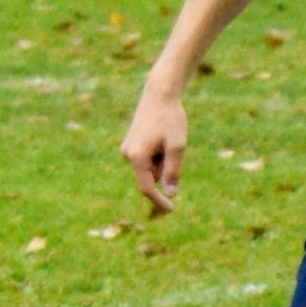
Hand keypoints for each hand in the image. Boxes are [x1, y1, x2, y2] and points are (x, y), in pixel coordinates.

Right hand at [121, 88, 188, 215]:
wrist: (159, 96)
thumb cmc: (171, 120)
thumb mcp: (177, 146)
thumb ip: (173, 171)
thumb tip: (171, 194)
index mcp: (136, 157)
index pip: (147, 188)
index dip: (159, 201)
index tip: (172, 210)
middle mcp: (127, 155)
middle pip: (152, 176)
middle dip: (166, 169)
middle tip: (174, 145)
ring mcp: (127, 150)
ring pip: (152, 168)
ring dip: (164, 160)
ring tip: (167, 138)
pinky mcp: (131, 146)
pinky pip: (149, 159)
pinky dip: (159, 154)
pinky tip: (162, 136)